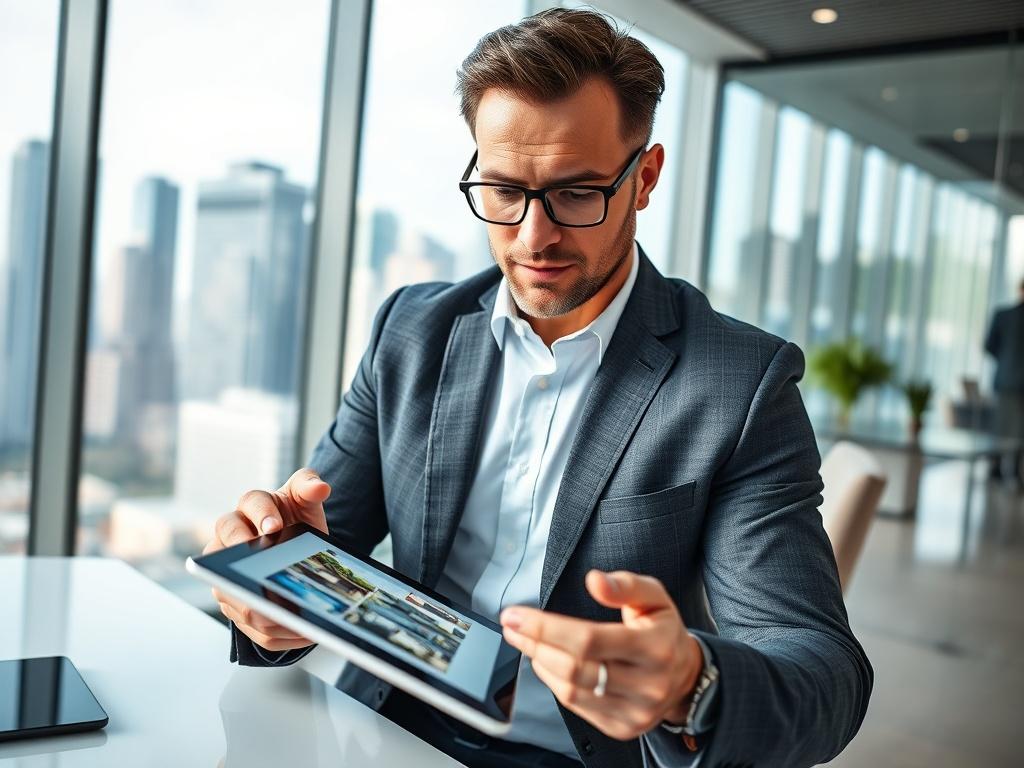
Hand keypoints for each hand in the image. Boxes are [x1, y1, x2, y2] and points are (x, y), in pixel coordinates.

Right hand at [203, 467, 330, 651]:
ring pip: (234, 595)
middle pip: (224, 553)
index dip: (260, 515)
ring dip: (263, 608)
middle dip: (248, 569)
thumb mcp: (304, 500)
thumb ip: (309, 486)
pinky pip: (249, 625)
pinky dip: (276, 631)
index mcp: (248, 508)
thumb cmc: (294, 519)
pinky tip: (303, 632)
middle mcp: (227, 541)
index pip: (248, 505)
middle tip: (272, 580)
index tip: (276, 527)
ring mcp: (224, 575)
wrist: (293, 545)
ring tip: (292, 614)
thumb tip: (320, 487)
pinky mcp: (233, 604)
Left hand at [499, 570, 702, 740]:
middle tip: (512, 626)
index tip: (516, 615)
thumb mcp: (654, 596)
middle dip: (535, 643)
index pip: (588, 639)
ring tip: (526, 641)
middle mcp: (648, 683)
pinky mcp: (623, 727)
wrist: (686, 675)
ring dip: (540, 663)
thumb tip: (594, 580)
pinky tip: (546, 663)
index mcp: (655, 647)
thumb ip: (624, 585)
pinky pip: (577, 708)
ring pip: (572, 691)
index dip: (546, 628)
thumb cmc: (662, 629)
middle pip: (575, 667)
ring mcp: (635, 710)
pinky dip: (554, 683)